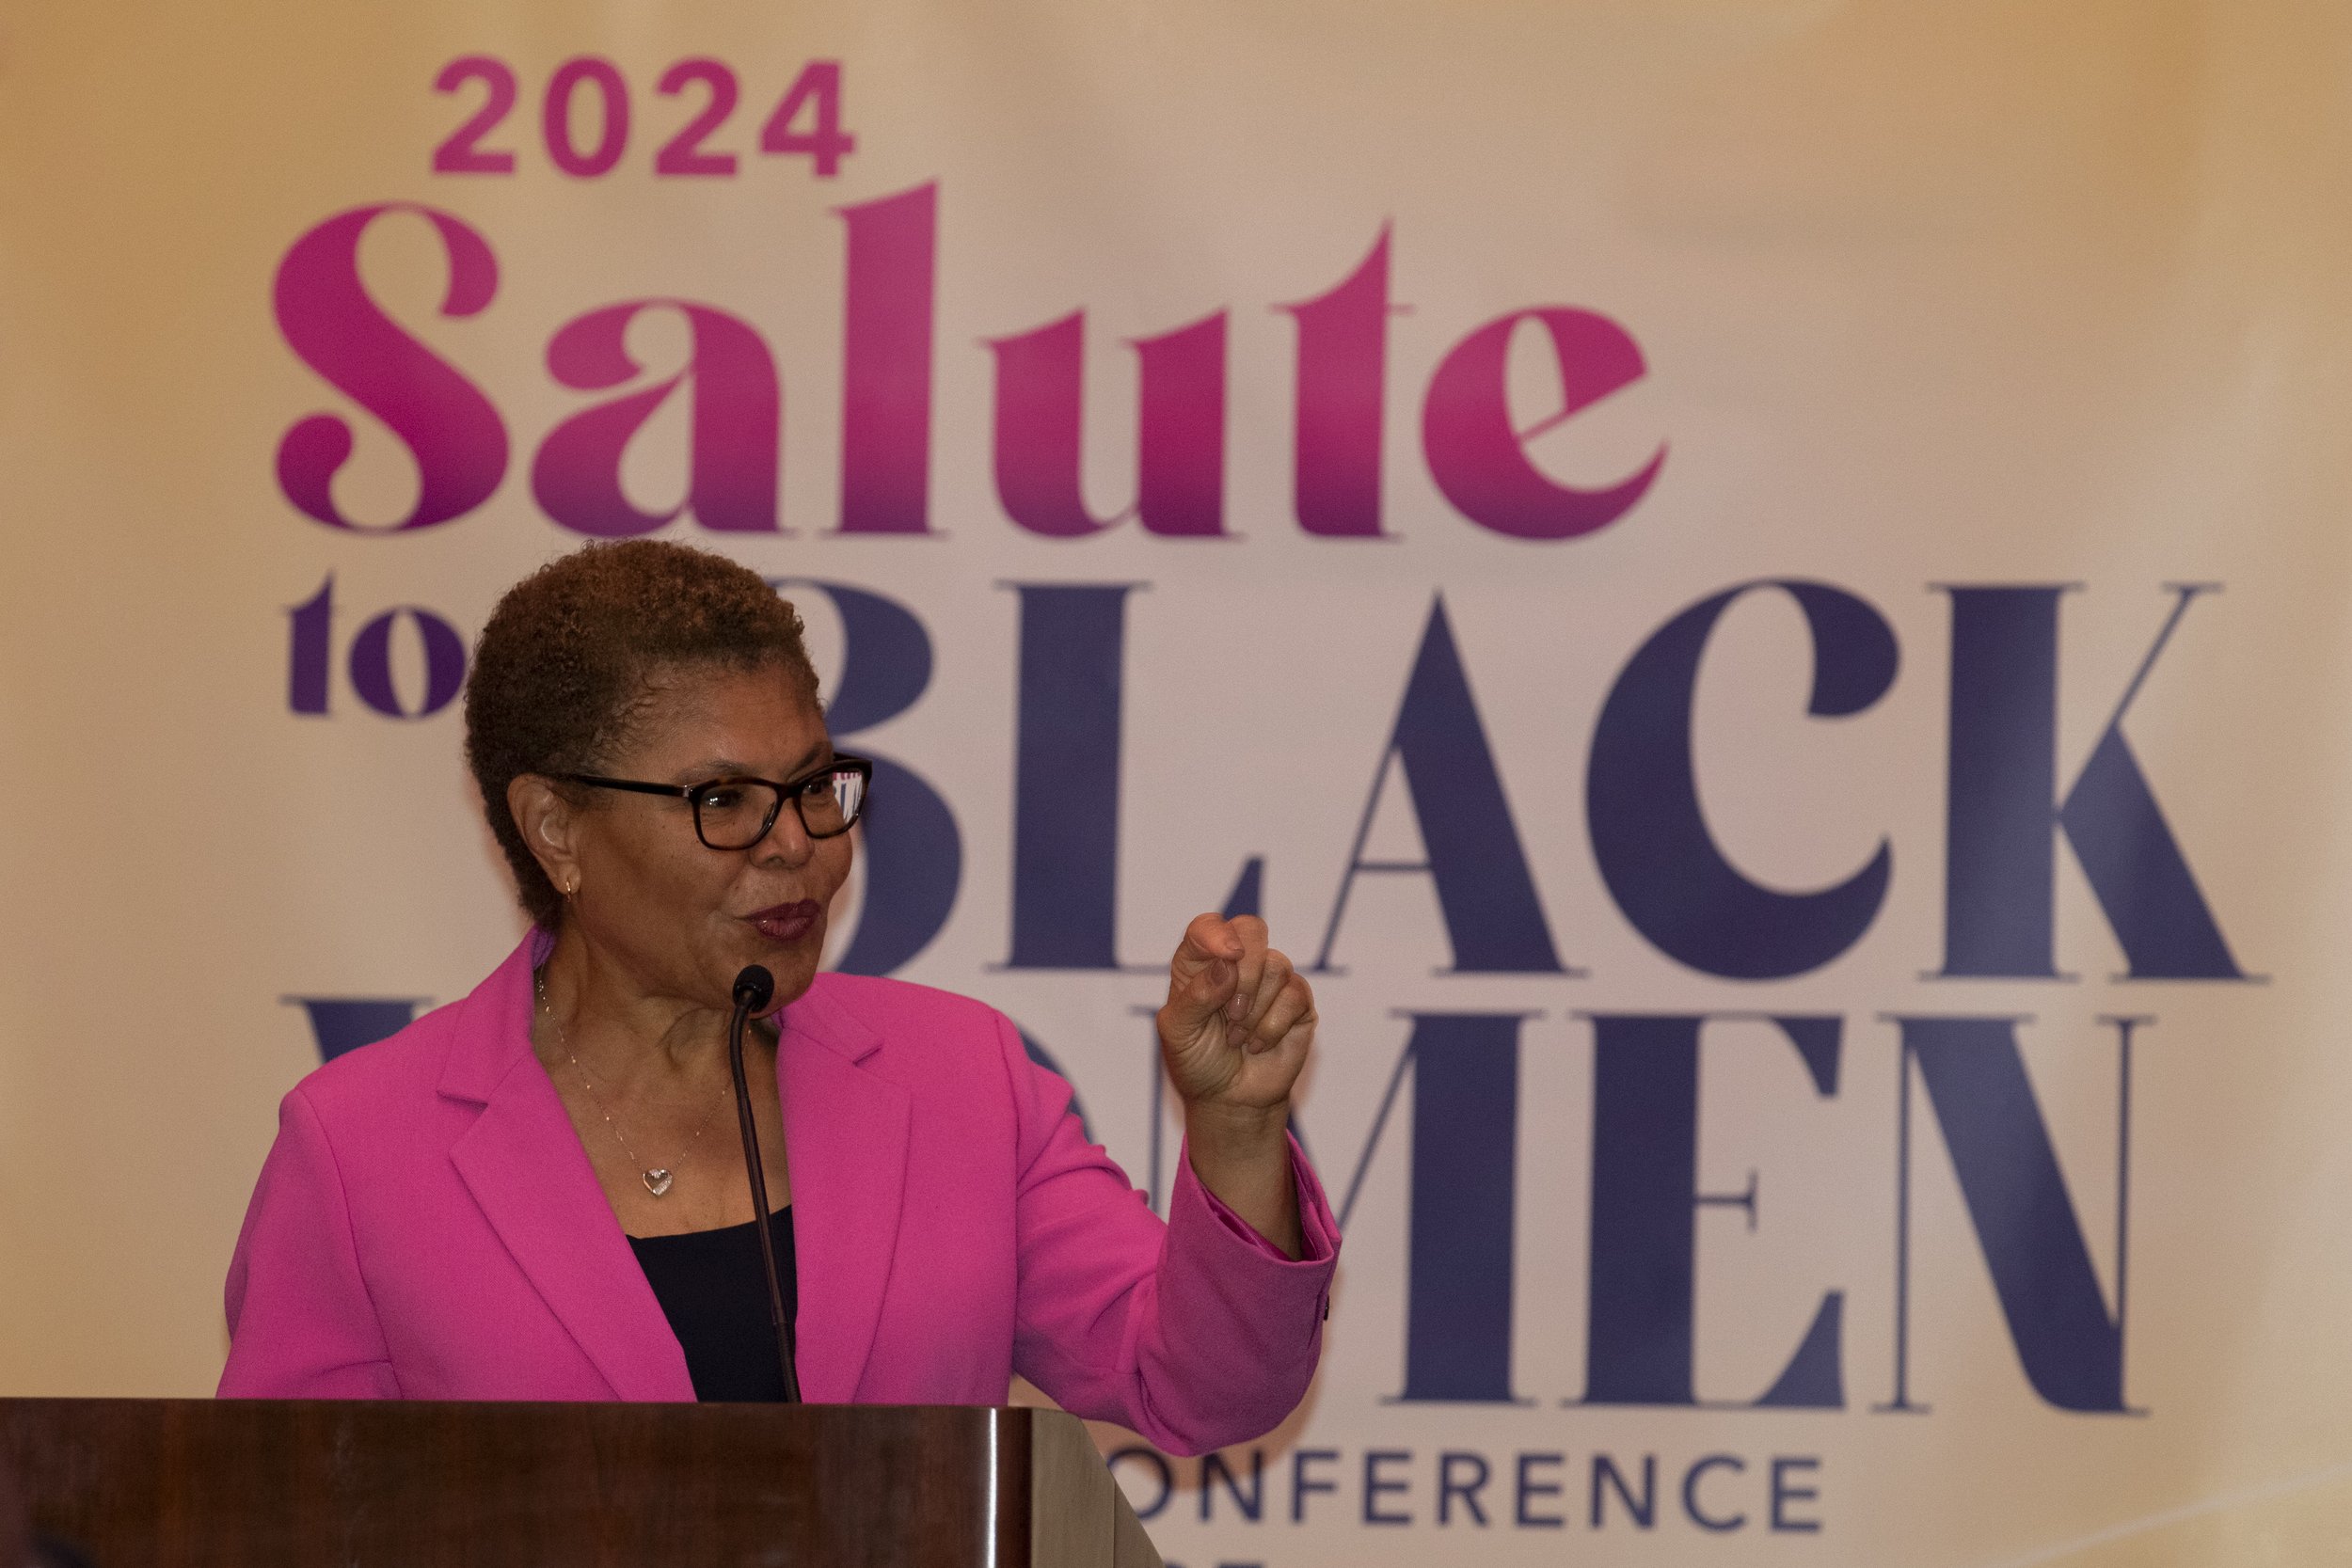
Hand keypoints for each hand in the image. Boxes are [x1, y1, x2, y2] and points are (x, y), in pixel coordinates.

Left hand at [1156, 913, 1315, 1120]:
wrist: (1228, 1100)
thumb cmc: (1197, 1061)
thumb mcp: (1178, 1032)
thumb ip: (1196, 996)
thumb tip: (1227, 964)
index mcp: (1199, 962)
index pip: (1208, 927)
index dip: (1218, 934)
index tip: (1229, 955)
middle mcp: (1236, 963)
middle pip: (1252, 930)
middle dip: (1245, 973)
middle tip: (1231, 1013)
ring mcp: (1269, 980)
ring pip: (1276, 965)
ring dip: (1254, 1011)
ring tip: (1238, 1037)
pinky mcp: (1297, 1002)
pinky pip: (1294, 995)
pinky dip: (1271, 1027)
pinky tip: (1257, 1044)